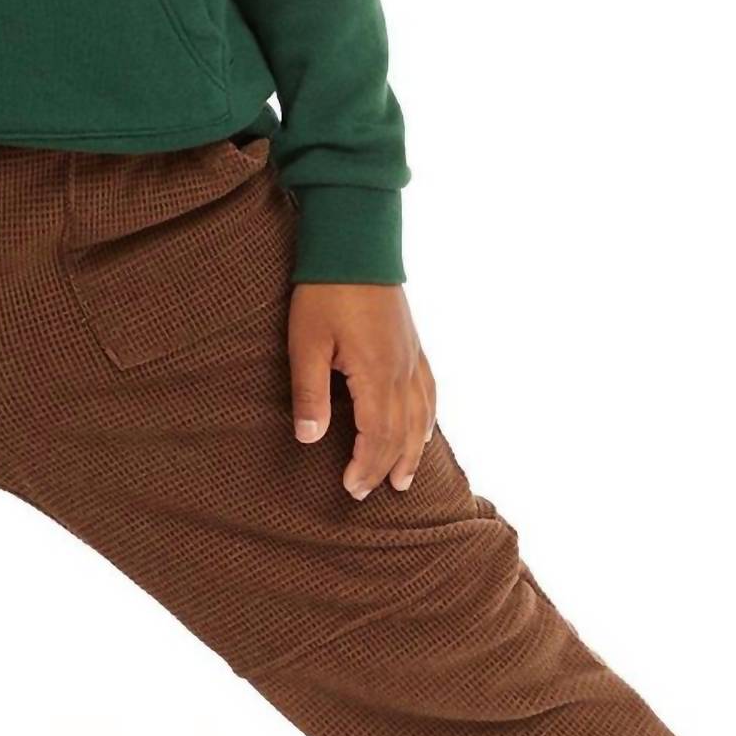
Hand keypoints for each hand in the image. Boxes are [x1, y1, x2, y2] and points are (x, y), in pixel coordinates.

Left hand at [287, 282, 435, 500]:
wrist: (356, 243)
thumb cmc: (324, 291)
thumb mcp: (306, 342)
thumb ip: (309, 392)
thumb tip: (309, 439)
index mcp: (377, 374)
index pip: (377, 436)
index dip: (366, 466)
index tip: (351, 489)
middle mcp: (402, 370)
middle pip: (401, 432)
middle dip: (386, 466)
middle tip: (371, 492)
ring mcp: (412, 356)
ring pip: (421, 416)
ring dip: (413, 450)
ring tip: (404, 478)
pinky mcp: (413, 343)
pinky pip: (429, 390)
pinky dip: (428, 418)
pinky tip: (424, 429)